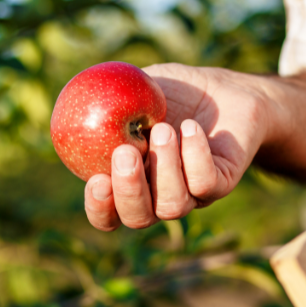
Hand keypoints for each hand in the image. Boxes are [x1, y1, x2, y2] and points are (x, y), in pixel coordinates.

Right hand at [84, 63, 270, 230]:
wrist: (225, 89)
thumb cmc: (174, 91)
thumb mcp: (136, 88)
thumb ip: (109, 100)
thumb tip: (80, 104)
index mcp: (131, 181)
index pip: (108, 214)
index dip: (99, 208)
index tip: (96, 181)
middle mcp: (160, 195)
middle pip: (139, 218)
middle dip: (129, 191)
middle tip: (126, 153)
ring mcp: (193, 193)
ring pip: (173, 205)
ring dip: (165, 169)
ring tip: (165, 128)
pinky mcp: (222, 182)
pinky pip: (205, 184)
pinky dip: (195, 156)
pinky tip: (191, 128)